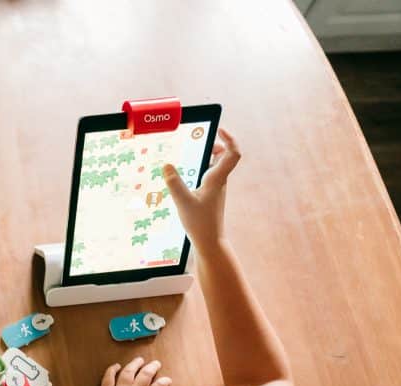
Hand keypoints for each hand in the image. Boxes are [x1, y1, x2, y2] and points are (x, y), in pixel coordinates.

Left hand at [87, 357, 171, 385]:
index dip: (164, 382)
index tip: (167, 379)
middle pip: (145, 375)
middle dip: (152, 367)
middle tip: (156, 363)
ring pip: (128, 372)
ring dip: (134, 364)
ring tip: (139, 359)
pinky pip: (109, 377)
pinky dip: (112, 369)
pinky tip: (116, 366)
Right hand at [163, 128, 240, 250]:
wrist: (209, 242)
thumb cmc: (200, 223)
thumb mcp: (183, 202)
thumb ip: (174, 183)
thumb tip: (167, 165)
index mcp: (217, 179)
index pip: (232, 153)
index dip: (229, 138)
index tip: (220, 129)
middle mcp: (219, 180)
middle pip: (224, 155)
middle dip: (212, 144)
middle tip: (197, 141)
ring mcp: (215, 187)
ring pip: (214, 165)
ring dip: (204, 157)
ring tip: (186, 156)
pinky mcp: (209, 194)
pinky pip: (207, 175)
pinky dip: (198, 170)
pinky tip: (183, 176)